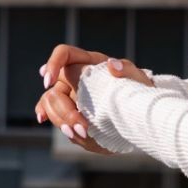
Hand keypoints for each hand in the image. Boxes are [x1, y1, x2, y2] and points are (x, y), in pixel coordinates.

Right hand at [36, 44, 154, 154]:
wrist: (138, 119)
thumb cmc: (139, 94)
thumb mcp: (139, 81)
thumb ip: (127, 70)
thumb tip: (112, 64)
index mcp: (89, 64)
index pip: (64, 54)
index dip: (53, 63)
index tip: (48, 81)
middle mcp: (75, 78)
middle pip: (55, 89)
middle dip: (64, 110)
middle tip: (83, 128)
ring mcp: (70, 95)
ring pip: (50, 103)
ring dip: (61, 120)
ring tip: (81, 133)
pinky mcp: (69, 112)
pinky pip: (52, 114)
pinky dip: (53, 120)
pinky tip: (53, 124)